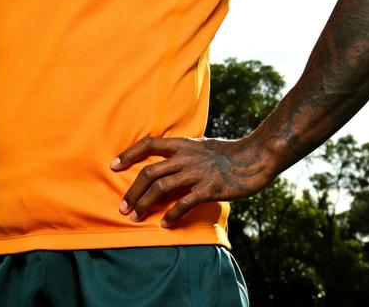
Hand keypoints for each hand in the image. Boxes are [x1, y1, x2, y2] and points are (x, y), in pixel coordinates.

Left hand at [111, 136, 275, 225]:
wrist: (255, 156)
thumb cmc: (230, 153)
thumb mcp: (203, 146)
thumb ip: (186, 152)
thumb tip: (170, 161)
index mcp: (183, 144)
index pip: (149, 143)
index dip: (129, 154)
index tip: (113, 166)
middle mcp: (186, 157)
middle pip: (149, 173)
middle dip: (132, 192)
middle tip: (123, 208)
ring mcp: (197, 172)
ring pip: (161, 188)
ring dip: (145, 204)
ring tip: (136, 217)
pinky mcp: (209, 188)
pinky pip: (184, 203)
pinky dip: (171, 215)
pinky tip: (165, 224)